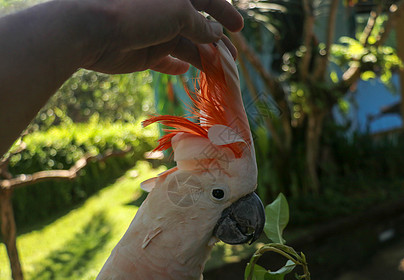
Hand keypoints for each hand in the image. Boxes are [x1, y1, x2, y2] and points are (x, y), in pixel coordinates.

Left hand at [83, 0, 242, 74]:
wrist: (93, 30)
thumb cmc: (139, 11)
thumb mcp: (180, 13)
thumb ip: (201, 25)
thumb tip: (216, 34)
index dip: (224, 12)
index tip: (239, 28)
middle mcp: (166, 12)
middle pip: (199, 27)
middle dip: (217, 42)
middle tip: (232, 59)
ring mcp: (156, 33)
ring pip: (187, 47)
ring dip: (204, 58)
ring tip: (221, 73)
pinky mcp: (145, 53)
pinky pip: (166, 60)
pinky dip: (176, 66)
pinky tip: (185, 72)